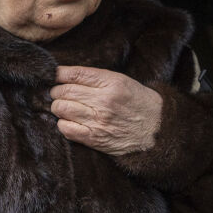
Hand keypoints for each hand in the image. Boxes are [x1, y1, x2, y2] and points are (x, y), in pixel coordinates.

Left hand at [48, 65, 162, 155]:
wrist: (157, 130)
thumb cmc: (138, 103)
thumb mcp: (123, 81)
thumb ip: (96, 78)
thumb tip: (65, 75)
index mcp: (112, 83)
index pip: (75, 74)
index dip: (59, 74)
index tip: (55, 75)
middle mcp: (104, 101)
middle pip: (63, 91)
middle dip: (56, 91)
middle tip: (59, 93)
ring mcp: (98, 120)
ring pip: (61, 109)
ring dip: (58, 107)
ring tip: (64, 107)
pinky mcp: (94, 138)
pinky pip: (65, 129)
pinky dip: (62, 123)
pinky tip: (69, 121)